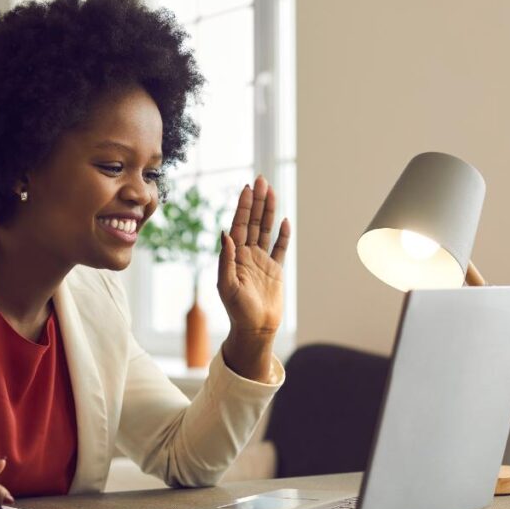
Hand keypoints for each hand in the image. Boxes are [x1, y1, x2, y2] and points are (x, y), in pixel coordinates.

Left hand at [217, 175, 290, 378]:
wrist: (255, 329)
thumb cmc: (237, 310)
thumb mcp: (226, 285)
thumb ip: (225, 259)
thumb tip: (224, 234)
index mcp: (234, 256)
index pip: (239, 225)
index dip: (243, 207)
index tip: (247, 188)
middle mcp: (247, 255)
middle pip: (254, 222)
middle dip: (257, 201)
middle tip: (260, 179)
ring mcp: (262, 261)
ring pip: (266, 230)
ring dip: (269, 211)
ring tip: (272, 191)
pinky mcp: (275, 270)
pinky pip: (280, 248)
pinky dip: (283, 234)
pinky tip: (285, 220)